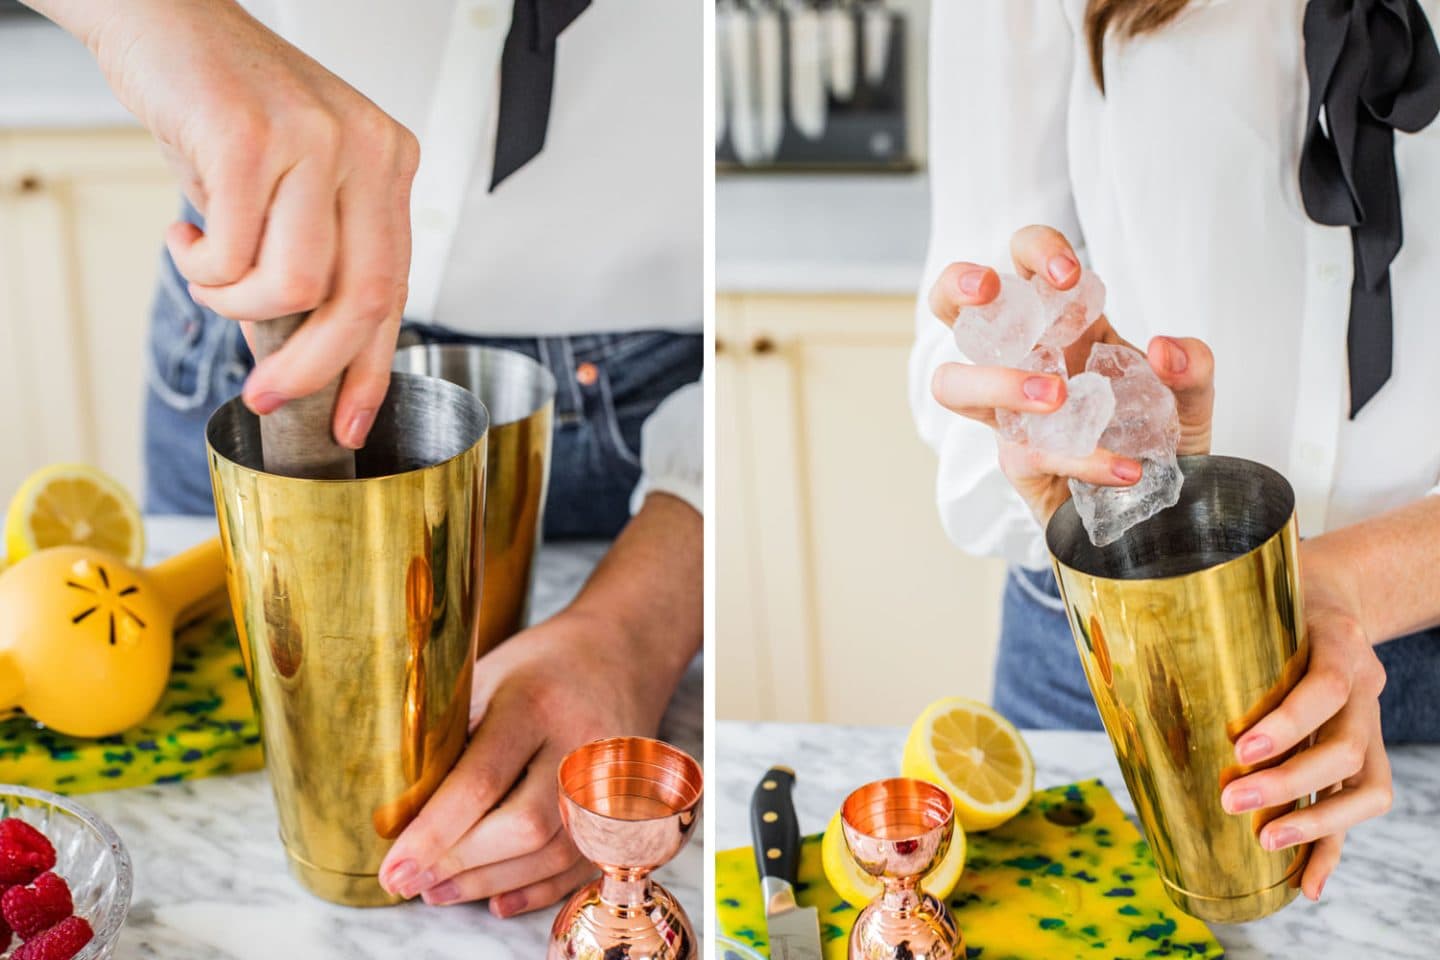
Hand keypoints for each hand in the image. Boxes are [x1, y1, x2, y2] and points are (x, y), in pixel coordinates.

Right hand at [61, 0, 418, 447]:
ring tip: (208, 278)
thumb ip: (313, 257)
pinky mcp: (252, 136)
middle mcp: (368, 149)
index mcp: (390, 162)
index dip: (374, 368)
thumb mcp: (293, 186)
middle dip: (311, 368)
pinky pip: (234, 254)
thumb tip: (304, 356)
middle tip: (265, 395)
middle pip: (363, 299)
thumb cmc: (225, 108)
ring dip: (239, 306)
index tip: (350, 420)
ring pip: (298, 286)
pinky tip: (186, 237)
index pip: (397, 289)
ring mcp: (315, 138)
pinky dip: (202, 268)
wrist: (163, 20)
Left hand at [377, 610, 667, 916]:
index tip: (395, 865)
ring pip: (553, 853)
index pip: (481, 779)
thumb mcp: (486, 676)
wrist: (622, 652)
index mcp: (535, 702)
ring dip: (490, 882)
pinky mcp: (625, 805)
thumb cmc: (541, 664)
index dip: (433, 832)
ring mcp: (610, 777)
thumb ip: (451, 735)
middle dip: (460, 863)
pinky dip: (536, 889)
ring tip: (440, 890)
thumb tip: (400, 810)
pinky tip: (496, 898)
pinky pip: (581, 863)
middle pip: (524, 825)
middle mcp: (580, 742)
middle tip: (410, 881)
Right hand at [926, 225, 1214, 524]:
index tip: (1068, 275)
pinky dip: (1082, 458)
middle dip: (957, 286)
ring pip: (952, 384)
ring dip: (996, 380)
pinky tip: (1126, 468)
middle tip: (989, 289)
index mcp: (1063, 324)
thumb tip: (1163, 349)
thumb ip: (1193, 367)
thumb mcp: (1192, 398)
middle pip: (951, 307)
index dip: (1035, 252)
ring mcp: (1011, 412)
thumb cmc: (1157, 440)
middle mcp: (1024, 360)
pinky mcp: (1017, 461)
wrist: (1158, 512)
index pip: (1026, 264)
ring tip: (1056, 396)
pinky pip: (1028, 451)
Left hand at [1219, 540, 1391, 900]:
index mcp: (1337, 642)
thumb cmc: (1273, 598)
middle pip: (1344, 746)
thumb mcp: (1250, 590)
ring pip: (1365, 785)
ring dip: (1317, 821)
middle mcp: (1363, 688)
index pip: (1326, 686)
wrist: (1332, 594)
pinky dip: (1335, 846)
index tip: (1242, 748)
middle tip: (1232, 800)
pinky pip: (1363, 806)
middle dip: (1289, 782)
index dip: (1289, 722)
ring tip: (1266, 841)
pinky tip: (1307, 884)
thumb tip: (1110, 636)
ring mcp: (1368, 724)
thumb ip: (1201, 611)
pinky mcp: (1365, 754)